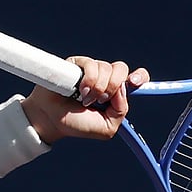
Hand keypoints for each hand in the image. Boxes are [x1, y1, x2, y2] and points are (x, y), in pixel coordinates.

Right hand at [20, 57, 149, 143]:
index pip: (134, 78)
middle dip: (113, 87)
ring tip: (84, 99)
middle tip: (100, 101)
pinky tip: (79, 91)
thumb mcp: (106, 128)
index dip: (139, 76)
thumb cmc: (77, 124)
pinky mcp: (77, 63)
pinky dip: (88, 81)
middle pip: (121, 69)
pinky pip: (92, 65)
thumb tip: (123, 89)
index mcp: (115, 93)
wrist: (52, 120)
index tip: (135, 81)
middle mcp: (105, 78)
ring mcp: (91, 69)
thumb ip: (120, 111)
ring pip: (107, 68)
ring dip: (97, 88)